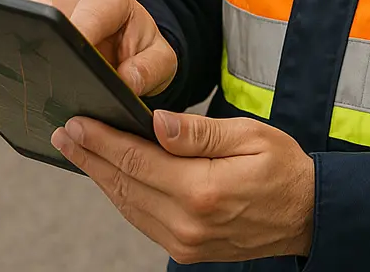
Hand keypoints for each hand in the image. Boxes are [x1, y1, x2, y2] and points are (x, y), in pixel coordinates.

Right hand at [34, 0, 176, 96]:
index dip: (81, 34)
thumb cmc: (142, 48)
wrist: (127, 43)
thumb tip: (126, 81)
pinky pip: (21, 38)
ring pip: (31, 29)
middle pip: (54, 20)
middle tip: (59, 86)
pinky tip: (37, 84)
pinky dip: (27, 61)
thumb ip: (149, 69)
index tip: (74, 63)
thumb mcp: (161, 60)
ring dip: (37, 57)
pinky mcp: (33, 26)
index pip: (91, 12)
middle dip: (55, 52)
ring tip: (49, 89)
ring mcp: (51, 10)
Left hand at [51, 110, 314, 263]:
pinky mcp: (186, 248)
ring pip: (128, 206)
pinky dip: (122, 195)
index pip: (137, 162)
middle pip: (124, 186)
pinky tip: (110, 176)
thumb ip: (199, 132)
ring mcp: (184, 241)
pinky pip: (142, 219)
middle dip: (90, 157)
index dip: (102, 141)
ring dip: (100, 177)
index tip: (76, 122)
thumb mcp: (249, 135)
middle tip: (63, 133)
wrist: (306, 213)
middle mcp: (187, 222)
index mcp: (203, 190)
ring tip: (78, 150)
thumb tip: (156, 122)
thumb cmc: (281, 166)